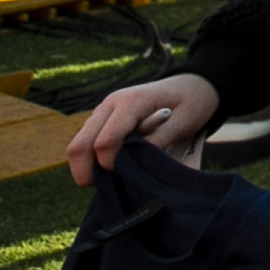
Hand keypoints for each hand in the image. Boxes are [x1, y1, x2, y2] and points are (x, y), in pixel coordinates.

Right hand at [67, 71, 219, 179]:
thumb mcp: (183, 123)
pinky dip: (92, 160)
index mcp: (131, 101)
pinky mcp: (101, 120)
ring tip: (113, 176)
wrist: (192, 84)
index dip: (111, 164)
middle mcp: (109, 104)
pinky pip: (85, 144)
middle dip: (87, 172)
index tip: (127, 175)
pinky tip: (113, 166)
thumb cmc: (192, 103)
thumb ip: (157, 142)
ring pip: (77, 146)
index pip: (105, 142)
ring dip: (88, 166)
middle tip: (109, 185)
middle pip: (79, 146)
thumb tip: (130, 165)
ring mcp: (102, 111)